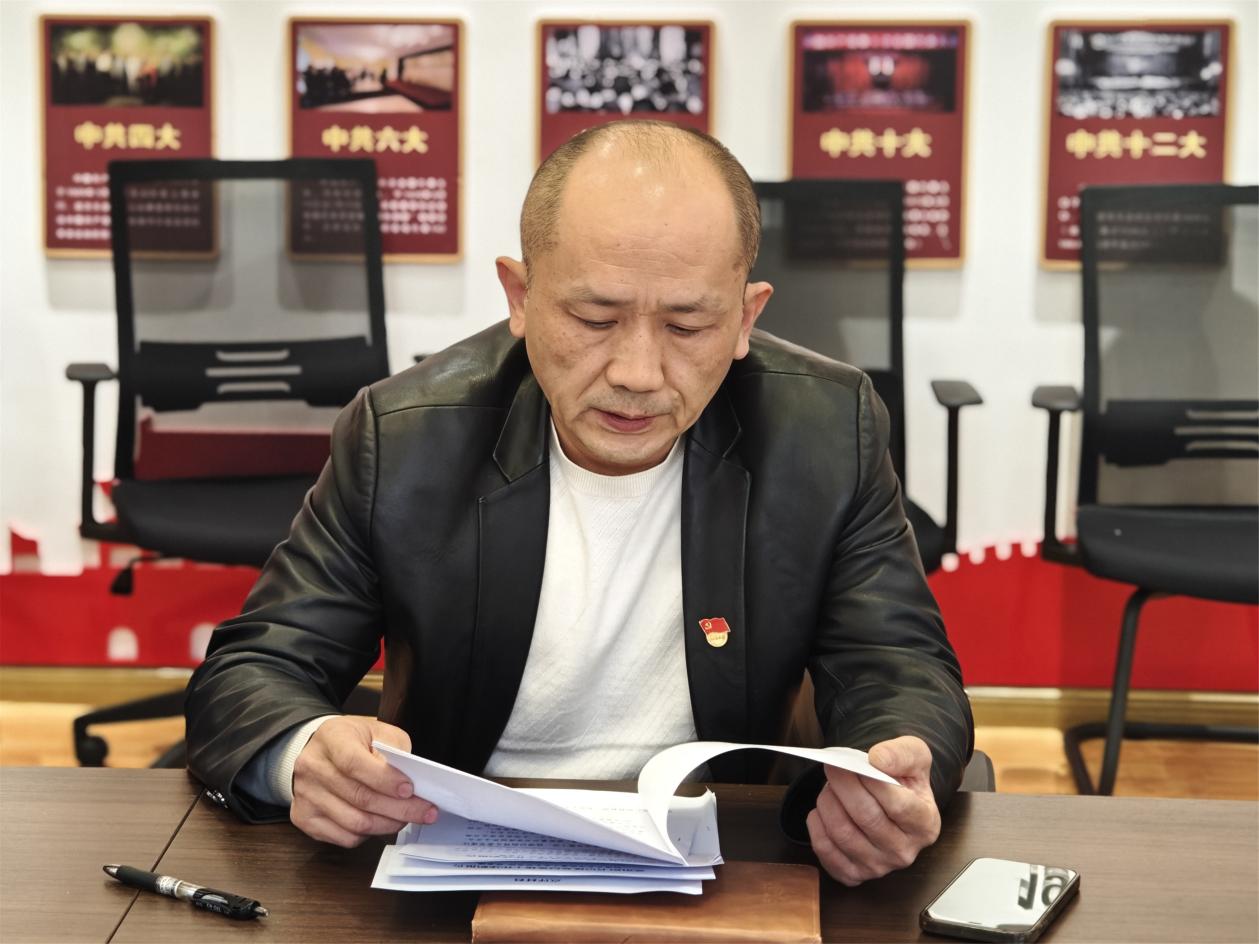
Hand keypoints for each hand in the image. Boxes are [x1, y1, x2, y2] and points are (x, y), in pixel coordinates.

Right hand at [290, 715, 437, 847]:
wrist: (320, 750)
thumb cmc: (354, 740)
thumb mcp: (378, 731)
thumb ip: (395, 750)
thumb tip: (412, 780)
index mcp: (331, 738)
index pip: (354, 764)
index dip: (385, 780)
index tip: (410, 790)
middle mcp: (312, 767)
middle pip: (359, 797)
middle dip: (399, 809)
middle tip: (425, 812)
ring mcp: (306, 795)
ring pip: (354, 822)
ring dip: (388, 825)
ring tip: (406, 819)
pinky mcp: (305, 818)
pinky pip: (344, 837)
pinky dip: (369, 834)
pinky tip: (381, 822)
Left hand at [805, 735, 940, 885]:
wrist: (891, 799)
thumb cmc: (903, 778)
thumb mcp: (914, 755)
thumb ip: (902, 753)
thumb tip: (877, 760)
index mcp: (925, 825)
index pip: (898, 805)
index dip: (872, 781)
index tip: (856, 762)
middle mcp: (904, 852)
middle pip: (866, 817)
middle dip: (843, 786)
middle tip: (832, 766)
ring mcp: (878, 867)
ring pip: (842, 832)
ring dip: (828, 802)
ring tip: (830, 786)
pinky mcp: (853, 874)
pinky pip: (825, 850)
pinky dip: (816, 825)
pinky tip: (822, 809)